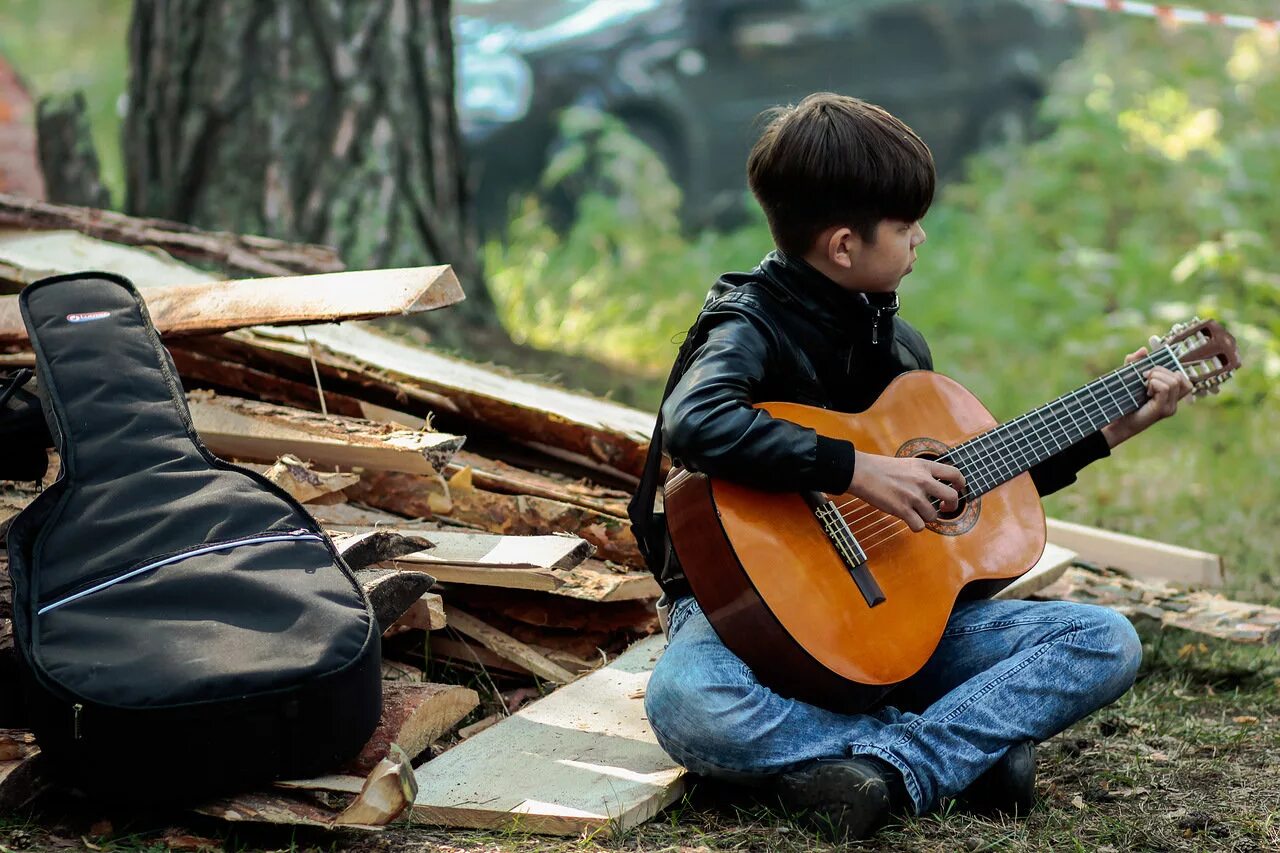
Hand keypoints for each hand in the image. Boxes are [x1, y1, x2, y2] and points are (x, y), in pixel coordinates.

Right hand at [847, 452, 964, 532]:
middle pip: (952, 497)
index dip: (961, 484)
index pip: (954, 474)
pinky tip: (909, 520)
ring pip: (933, 516)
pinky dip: (915, 526)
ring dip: (925, 517)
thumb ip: (921, 473)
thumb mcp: (907, 463)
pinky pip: (919, 526)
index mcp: (924, 467)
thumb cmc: (879, 468)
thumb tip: (933, 486)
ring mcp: (913, 496)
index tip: (958, 490)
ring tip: (914, 512)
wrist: (862, 472)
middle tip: (944, 508)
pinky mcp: (903, 509)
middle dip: (952, 506)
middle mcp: (923, 481)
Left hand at [1101, 347, 1193, 447]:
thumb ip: (1134, 363)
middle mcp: (1173, 403)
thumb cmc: (1122, 402)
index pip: (1184, 379)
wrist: (1114, 422)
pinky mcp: (1162, 410)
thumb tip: (1143, 349)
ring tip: (1145, 386)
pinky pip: (1165, 387)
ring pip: (1174, 380)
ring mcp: (1170, 407)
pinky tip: (1145, 391)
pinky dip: (1154, 383)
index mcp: (1170, 396)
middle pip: (1179, 376)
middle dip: (1159, 371)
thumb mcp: (1128, 378)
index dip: (1168, 370)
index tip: (1150, 374)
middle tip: (1144, 379)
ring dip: (1156, 377)